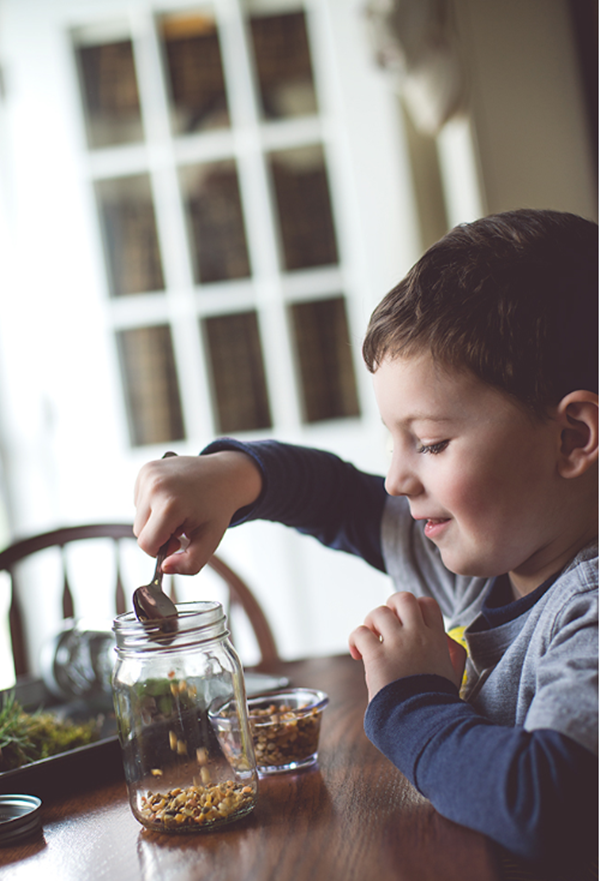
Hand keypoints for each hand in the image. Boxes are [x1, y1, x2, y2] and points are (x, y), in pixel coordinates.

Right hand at [133, 451, 261, 573]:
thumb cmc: (217, 508)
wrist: (225, 475)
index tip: (178, 541)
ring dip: (156, 520)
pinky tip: (172, 499)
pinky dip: (153, 505)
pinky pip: (139, 501)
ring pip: (138, 517)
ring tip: (179, 510)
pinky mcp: (146, 469)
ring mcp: (149, 474)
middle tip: (182, 526)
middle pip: (139, 531)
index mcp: (170, 504)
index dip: (162, 549)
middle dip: (159, 535)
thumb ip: (189, 564)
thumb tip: (164, 568)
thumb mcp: (210, 541)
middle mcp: (155, 485)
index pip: (146, 544)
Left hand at [348, 592, 465, 701]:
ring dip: (370, 623)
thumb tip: (448, 642)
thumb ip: (453, 655)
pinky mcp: (378, 657)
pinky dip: (355, 640)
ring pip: (379, 612)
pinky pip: (360, 633)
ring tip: (371, 640)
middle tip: (385, 626)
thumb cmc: (437, 703)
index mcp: (437, 639)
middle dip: (390, 606)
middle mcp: (418, 635)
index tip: (406, 624)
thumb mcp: (454, 674)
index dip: (414, 608)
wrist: (425, 722)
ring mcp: (398, 644)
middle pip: (404, 598)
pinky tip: (357, 654)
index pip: (427, 603)